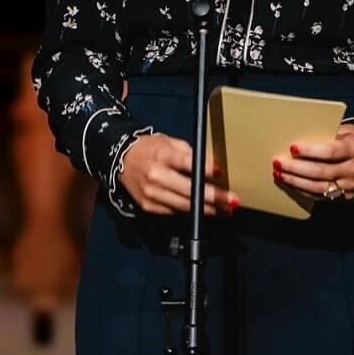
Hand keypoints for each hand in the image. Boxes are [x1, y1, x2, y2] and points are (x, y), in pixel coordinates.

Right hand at [119, 133, 236, 215]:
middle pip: (189, 190)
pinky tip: (203, 209)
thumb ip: (190, 154)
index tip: (220, 173)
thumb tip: (213, 169)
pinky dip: (190, 211)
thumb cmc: (150, 149)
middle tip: (232, 201)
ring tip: (225, 210)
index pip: (186, 162)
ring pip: (184, 205)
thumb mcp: (169, 143)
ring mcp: (151, 193)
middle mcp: (155, 175)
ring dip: (207, 209)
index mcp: (161, 155)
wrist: (121, 159)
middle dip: (213, 197)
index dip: (204, 168)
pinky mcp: (148, 206)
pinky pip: (174, 211)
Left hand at [272, 125, 353, 201]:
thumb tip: (292, 135)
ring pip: (319, 187)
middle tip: (277, 162)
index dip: (310, 151)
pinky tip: (289, 183)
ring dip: (295, 181)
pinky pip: (320, 196)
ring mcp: (350, 186)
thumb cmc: (347, 139)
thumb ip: (322, 135)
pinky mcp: (345, 197)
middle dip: (296, 168)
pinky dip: (302, 190)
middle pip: (322, 171)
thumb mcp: (340, 131)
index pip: (330, 151)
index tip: (292, 148)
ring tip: (278, 174)